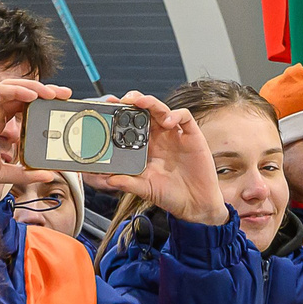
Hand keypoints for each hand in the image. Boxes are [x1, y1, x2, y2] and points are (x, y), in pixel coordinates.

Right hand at [0, 78, 70, 192]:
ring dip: (34, 87)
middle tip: (65, 94)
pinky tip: (32, 95)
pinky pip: (0, 90)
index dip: (43, 104)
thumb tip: (46, 174)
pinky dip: (18, 90)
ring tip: (52, 93)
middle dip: (45, 92)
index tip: (61, 107)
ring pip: (13, 87)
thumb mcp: (2, 173)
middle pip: (23, 94)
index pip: (24, 107)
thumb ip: (24, 173)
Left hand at [95, 92, 229, 226]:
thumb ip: (127, 183)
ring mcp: (175, 135)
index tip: (107, 107)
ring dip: (150, 102)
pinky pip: (184, 117)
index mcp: (145, 146)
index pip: (131, 124)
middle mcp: (159, 137)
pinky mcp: (192, 136)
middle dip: (133, 101)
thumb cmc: (170, 194)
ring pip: (161, 110)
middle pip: (145, 111)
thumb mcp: (145, 189)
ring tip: (140, 102)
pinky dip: (176, 115)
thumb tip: (108, 179)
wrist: (194, 204)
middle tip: (121, 99)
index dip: (120, 114)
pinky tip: (168, 122)